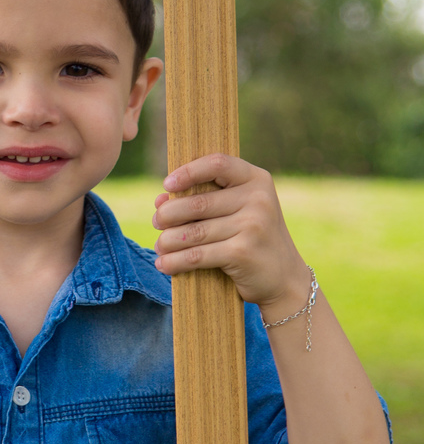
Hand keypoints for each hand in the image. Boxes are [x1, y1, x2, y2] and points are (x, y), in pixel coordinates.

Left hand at [152, 154, 310, 314]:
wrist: (285, 279)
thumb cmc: (253, 238)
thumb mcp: (238, 210)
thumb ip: (204, 199)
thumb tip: (160, 200)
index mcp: (257, 179)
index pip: (217, 163)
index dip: (188, 171)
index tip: (167, 184)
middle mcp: (258, 199)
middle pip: (198, 202)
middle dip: (169, 214)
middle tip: (157, 222)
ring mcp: (252, 225)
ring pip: (194, 232)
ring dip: (168, 240)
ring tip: (159, 246)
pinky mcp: (242, 253)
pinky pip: (198, 255)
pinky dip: (175, 261)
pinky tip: (163, 264)